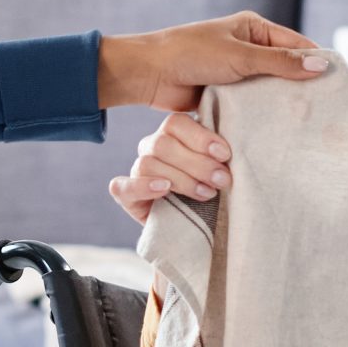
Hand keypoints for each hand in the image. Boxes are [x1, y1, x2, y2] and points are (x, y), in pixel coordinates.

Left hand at [96, 13, 326, 111]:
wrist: (150, 74)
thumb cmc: (192, 54)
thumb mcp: (240, 57)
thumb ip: (280, 63)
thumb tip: (321, 66)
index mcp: (254, 29)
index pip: (296, 45)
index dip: (316, 63)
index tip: (338, 84)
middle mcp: (248, 49)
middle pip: (285, 69)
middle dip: (301, 87)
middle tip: (326, 110)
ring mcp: (237, 74)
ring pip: (268, 90)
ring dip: (281, 104)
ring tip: (308, 124)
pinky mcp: (226, 95)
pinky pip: (251, 105)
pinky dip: (262, 116)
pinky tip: (278, 131)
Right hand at [108, 112, 229, 223]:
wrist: (196, 223)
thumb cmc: (211, 188)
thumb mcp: (217, 167)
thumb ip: (217, 155)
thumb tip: (226, 153)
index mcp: (172, 133)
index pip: (176, 123)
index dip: (200, 137)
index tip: (225, 155)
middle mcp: (151, 147)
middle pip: (163, 144)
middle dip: (197, 163)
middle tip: (222, 180)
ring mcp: (137, 170)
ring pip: (148, 164)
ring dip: (181, 180)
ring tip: (207, 193)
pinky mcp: (126, 195)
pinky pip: (121, 186)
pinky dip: (143, 186)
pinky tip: (164, 189)